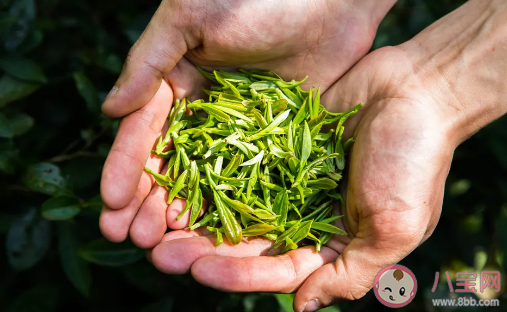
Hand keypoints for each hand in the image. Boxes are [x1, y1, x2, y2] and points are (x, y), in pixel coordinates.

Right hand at [99, 0, 396, 245]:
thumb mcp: (191, 15)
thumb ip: (149, 61)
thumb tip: (109, 110)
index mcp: (176, 80)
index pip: (143, 131)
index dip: (125, 168)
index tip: (110, 204)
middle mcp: (203, 110)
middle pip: (169, 163)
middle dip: (147, 201)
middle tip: (133, 238)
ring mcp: (238, 130)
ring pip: (204, 178)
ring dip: (182, 212)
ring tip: (163, 246)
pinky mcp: (272, 140)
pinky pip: (246, 177)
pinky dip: (228, 205)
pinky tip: (213, 233)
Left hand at [146, 46, 451, 310]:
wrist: (419, 90)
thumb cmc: (415, 162)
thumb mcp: (395, 228)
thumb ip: (352, 273)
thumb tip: (301, 306)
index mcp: (332, 243)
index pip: (277, 269)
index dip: (237, 274)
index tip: (198, 270)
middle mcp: (305, 215)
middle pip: (247, 241)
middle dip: (203, 249)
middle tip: (158, 251)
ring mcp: (289, 179)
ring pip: (235, 205)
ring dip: (198, 215)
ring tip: (156, 220)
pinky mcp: (279, 145)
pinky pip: (241, 162)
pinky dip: (212, 172)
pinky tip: (178, 176)